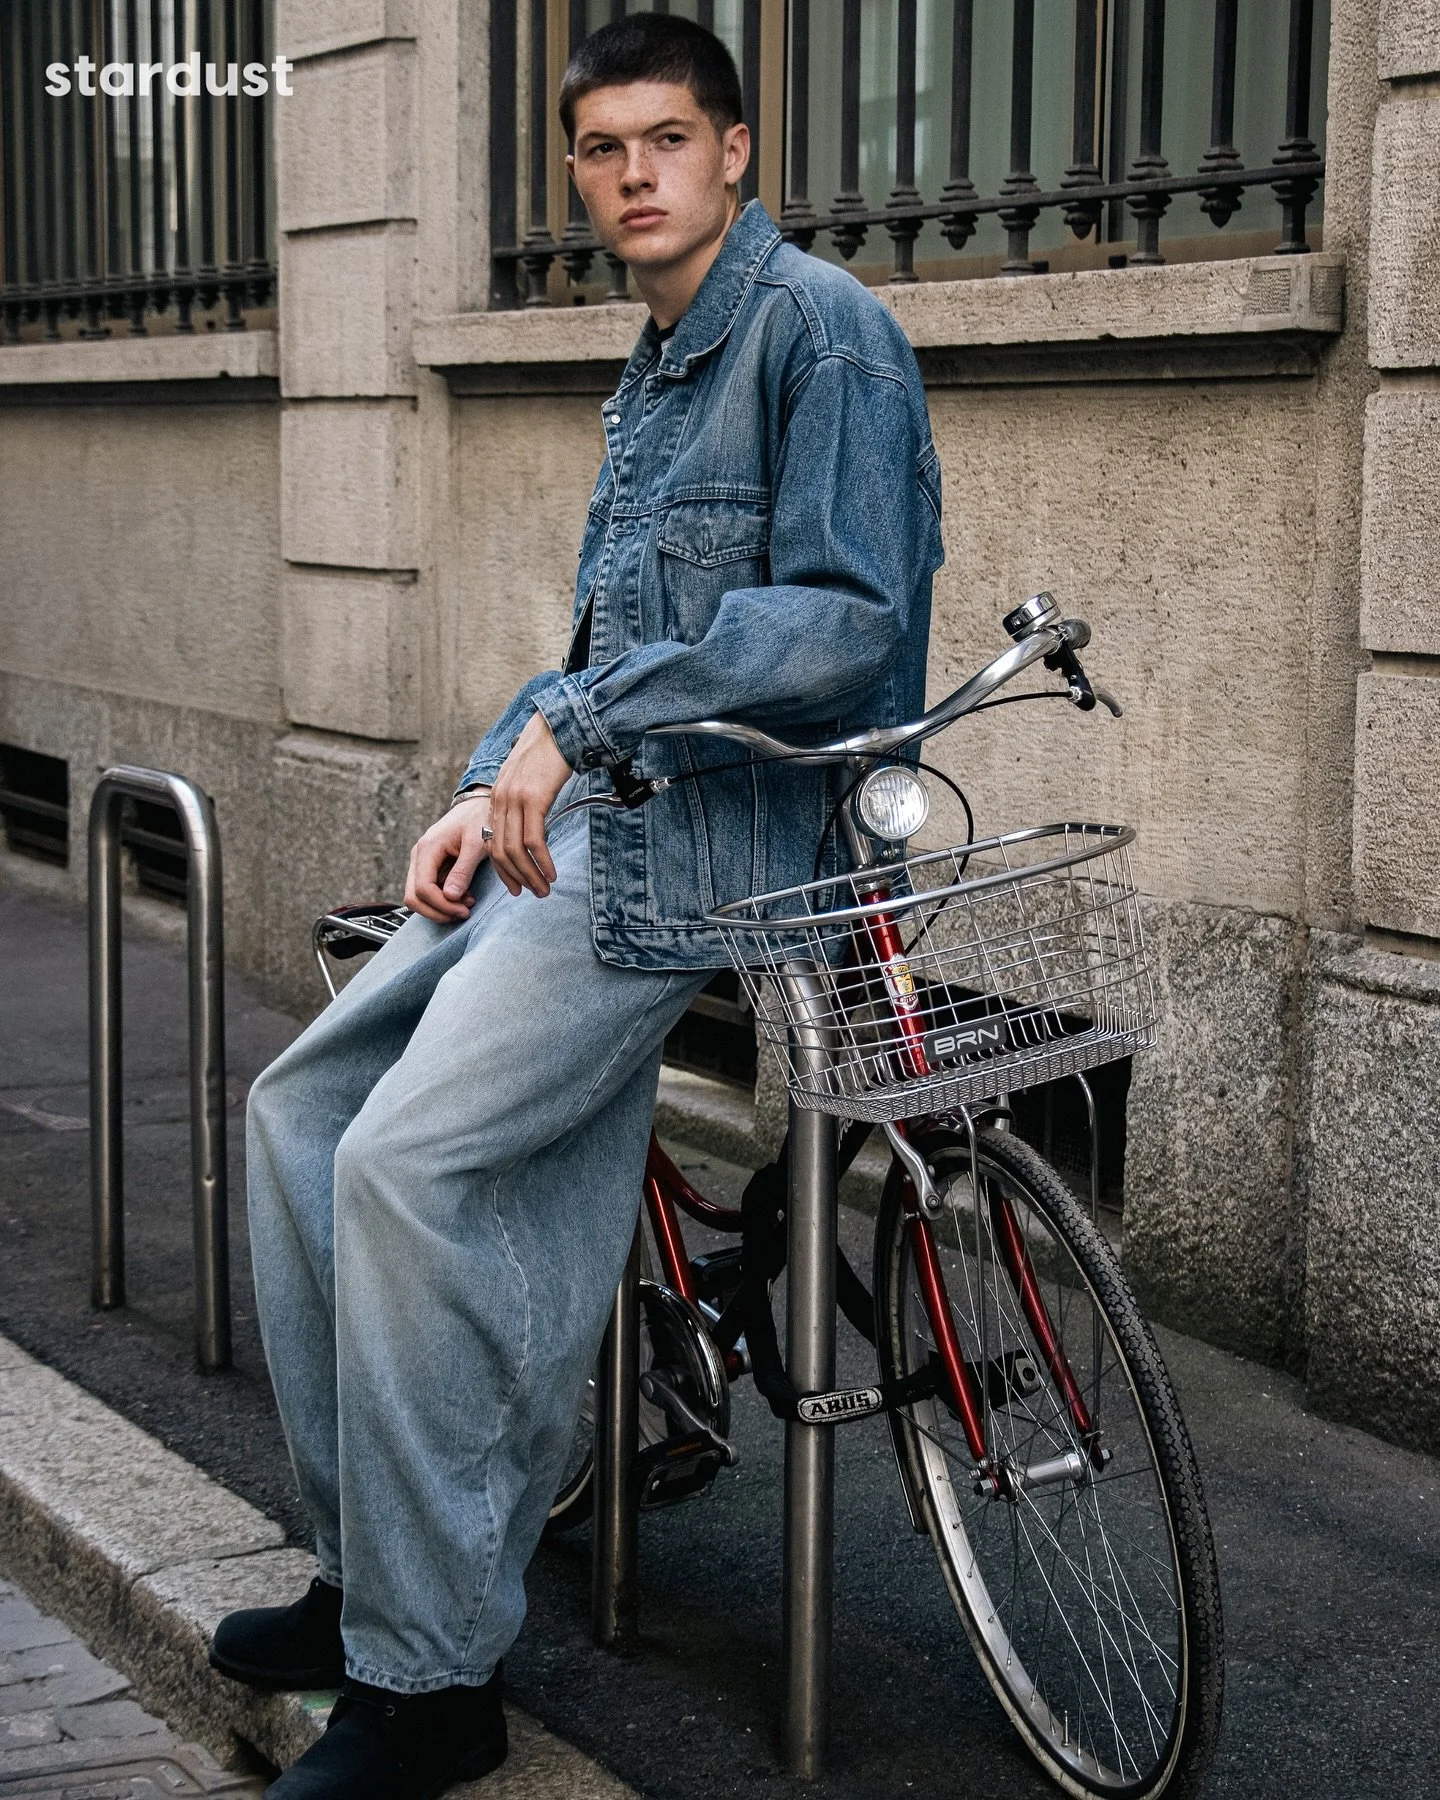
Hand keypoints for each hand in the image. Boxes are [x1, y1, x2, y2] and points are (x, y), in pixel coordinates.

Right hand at [405, 793, 492, 922]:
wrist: (477, 805)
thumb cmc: (479, 819)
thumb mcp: (476, 844)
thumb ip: (463, 870)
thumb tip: (451, 896)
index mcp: (428, 848)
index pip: (422, 888)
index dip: (442, 905)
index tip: (465, 910)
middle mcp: (419, 856)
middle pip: (413, 897)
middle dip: (438, 911)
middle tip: (464, 913)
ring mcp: (422, 862)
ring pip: (417, 897)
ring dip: (440, 908)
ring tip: (466, 905)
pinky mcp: (429, 867)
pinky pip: (427, 892)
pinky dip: (442, 901)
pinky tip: (464, 898)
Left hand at [487, 711, 572, 897]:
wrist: (558, 727)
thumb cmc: (548, 754)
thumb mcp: (527, 780)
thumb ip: (523, 803)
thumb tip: (532, 828)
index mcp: (496, 798)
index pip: (491, 843)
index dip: (502, 870)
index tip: (515, 886)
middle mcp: (500, 801)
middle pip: (500, 852)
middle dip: (516, 878)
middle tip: (532, 893)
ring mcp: (515, 800)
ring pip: (515, 850)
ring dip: (530, 875)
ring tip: (544, 889)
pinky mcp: (533, 798)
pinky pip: (534, 840)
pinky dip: (542, 862)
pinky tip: (551, 872)